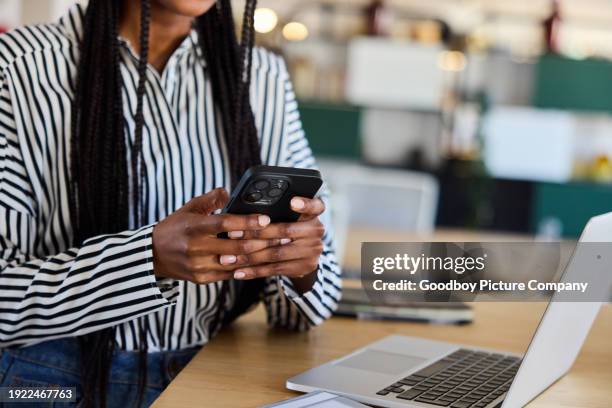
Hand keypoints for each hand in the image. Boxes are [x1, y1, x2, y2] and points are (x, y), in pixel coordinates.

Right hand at [152, 188, 281, 283]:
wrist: (152, 255)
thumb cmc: (175, 227)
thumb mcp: (189, 208)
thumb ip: (210, 199)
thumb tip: (228, 192)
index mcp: (194, 227)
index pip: (225, 224)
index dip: (247, 222)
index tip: (266, 219)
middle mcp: (197, 248)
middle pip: (238, 247)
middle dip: (264, 241)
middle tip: (284, 235)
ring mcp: (200, 265)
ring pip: (237, 263)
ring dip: (260, 256)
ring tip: (279, 249)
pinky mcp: (202, 278)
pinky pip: (231, 274)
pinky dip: (248, 268)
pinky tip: (263, 262)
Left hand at [227, 197, 325, 292]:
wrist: (305, 256)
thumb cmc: (289, 229)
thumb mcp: (290, 216)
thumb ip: (276, 211)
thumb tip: (242, 210)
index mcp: (313, 214)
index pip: (315, 206)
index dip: (305, 204)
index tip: (292, 202)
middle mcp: (316, 231)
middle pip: (284, 231)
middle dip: (254, 233)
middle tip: (232, 233)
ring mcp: (311, 251)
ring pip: (276, 253)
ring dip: (249, 256)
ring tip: (229, 257)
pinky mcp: (303, 267)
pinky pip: (274, 269)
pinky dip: (254, 271)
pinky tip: (238, 272)